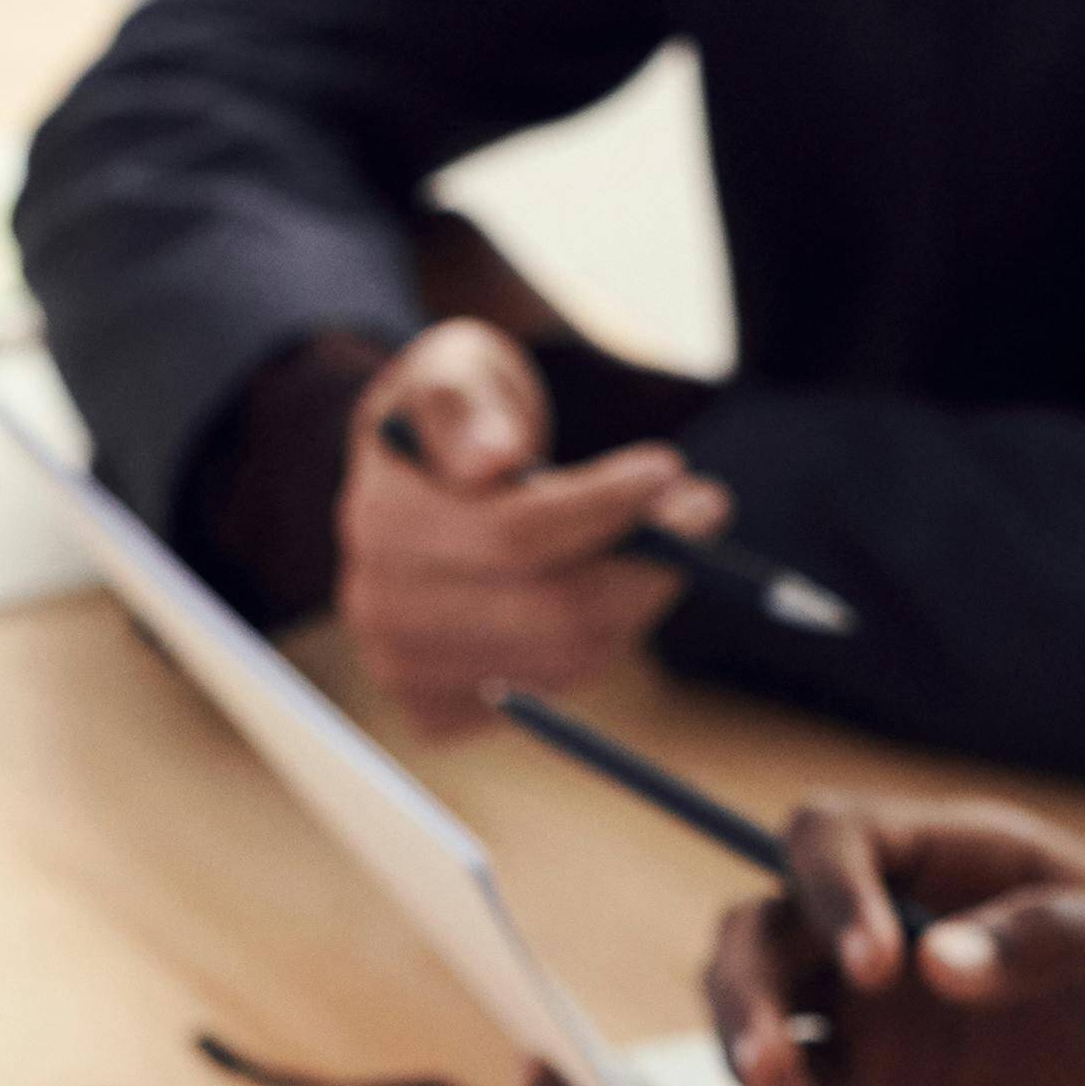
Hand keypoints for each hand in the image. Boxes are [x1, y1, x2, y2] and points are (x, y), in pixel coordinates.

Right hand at [337, 320, 720, 734]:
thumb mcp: (458, 372)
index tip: (668, 469)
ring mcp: (404, 670)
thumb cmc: (457, 417)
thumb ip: (466, 404)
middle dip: (644, 564)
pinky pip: (554, 692)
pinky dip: (601, 644)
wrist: (419, 485)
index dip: (603, 506)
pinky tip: (607, 592)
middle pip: (551, 612)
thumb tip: (492, 459)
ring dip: (636, 602)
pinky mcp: (436, 713)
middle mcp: (380, 608)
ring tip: (667, 544)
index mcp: (381, 520)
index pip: (515, 535)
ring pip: (565, 659)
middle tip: (704, 510)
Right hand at [711, 807, 1084, 1085]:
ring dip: (744, 1051)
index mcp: (965, 857)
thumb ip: (1055, 939)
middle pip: (767, 921)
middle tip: (774, 1068)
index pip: (839, 835)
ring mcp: (885, 1005)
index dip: (829, 891)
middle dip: (747, 987)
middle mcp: (903, 920)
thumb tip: (933, 963)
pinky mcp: (888, 1080)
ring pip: (763, 1001)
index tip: (877, 974)